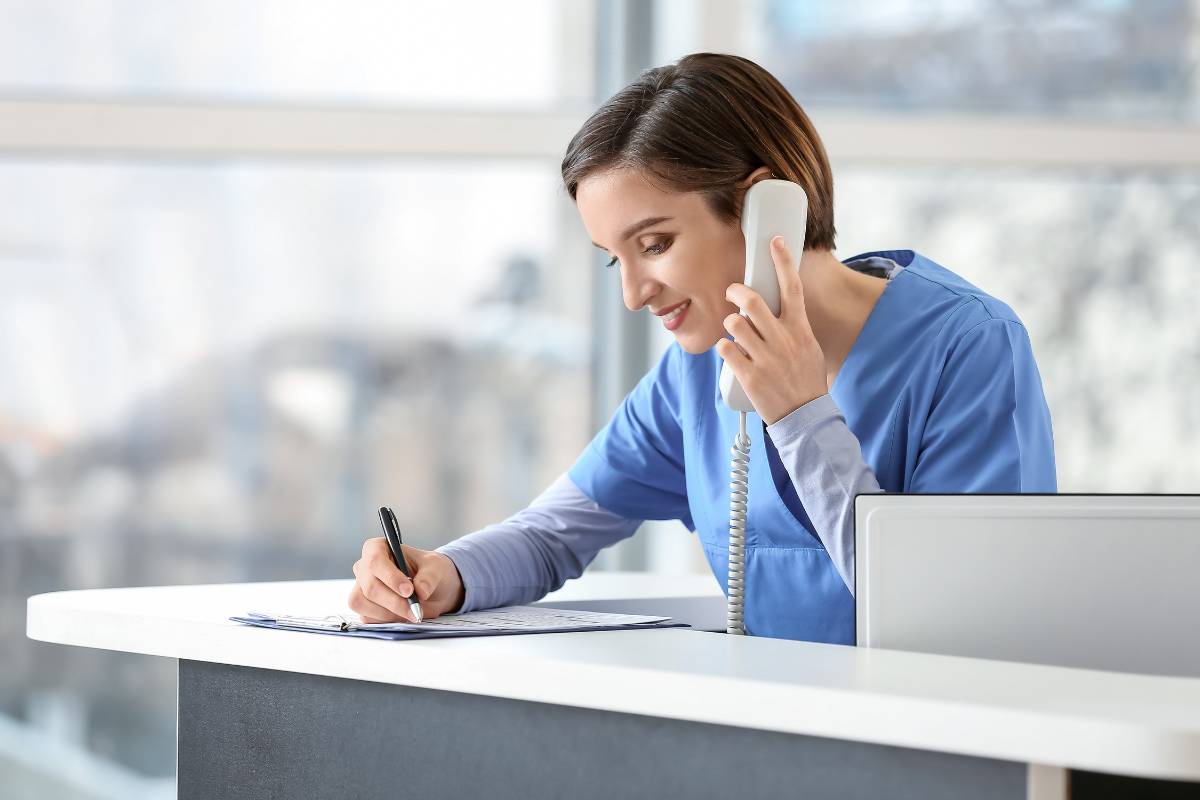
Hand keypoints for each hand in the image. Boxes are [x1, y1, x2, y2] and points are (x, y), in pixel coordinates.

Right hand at [349, 538, 465, 622]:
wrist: (432, 590)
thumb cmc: (429, 572)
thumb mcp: (436, 567)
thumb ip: (429, 577)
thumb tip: (421, 591)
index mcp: (378, 548)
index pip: (375, 560)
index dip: (391, 577)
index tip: (409, 590)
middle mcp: (364, 567)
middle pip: (370, 586)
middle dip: (394, 602)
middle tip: (415, 610)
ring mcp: (360, 587)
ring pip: (363, 603)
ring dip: (389, 613)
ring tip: (411, 613)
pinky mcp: (362, 607)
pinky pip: (366, 617)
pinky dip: (385, 620)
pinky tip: (401, 616)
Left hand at [716, 235, 826, 424]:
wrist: (806, 416)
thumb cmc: (807, 380)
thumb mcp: (810, 347)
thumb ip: (794, 327)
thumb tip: (778, 309)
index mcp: (799, 329)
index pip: (792, 287)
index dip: (782, 261)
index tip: (774, 242)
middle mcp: (782, 339)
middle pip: (752, 301)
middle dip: (736, 291)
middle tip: (732, 292)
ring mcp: (765, 357)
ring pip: (734, 324)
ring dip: (729, 323)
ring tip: (734, 331)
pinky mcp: (749, 376)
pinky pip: (725, 349)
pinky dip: (723, 347)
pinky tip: (729, 351)